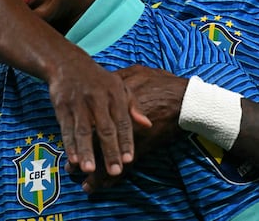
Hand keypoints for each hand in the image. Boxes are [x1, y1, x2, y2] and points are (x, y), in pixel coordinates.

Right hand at [52, 54, 149, 176]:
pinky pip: (66, 128)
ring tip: (90, 169)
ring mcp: (79, 104)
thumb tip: (148, 125)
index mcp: (115, 95)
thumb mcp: (120, 86)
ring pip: (83, 130)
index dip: (126, 141)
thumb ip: (134, 107)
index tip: (129, 159)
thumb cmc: (100, 80)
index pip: (123, 121)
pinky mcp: (62, 107)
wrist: (69, 65)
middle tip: (115, 171)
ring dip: (86, 150)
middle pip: (105, 129)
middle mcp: (98, 100)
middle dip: (110, 151)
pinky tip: (73, 158)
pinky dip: (69, 144)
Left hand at [79, 65, 187, 192]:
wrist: (186, 98)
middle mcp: (119, 120)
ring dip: (96, 171)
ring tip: (86, 182)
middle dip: (83, 156)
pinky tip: (105, 185)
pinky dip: (113, 177)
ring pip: (107, 157)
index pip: (91, 121)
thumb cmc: (163, 83)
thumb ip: (120, 78)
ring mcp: (130, 135)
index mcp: (115, 101)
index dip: (79, 132)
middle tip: (72, 167)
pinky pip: (125, 166)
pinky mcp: (143, 146)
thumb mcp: (138, 73)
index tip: (72, 141)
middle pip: (95, 142)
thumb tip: (105, 81)